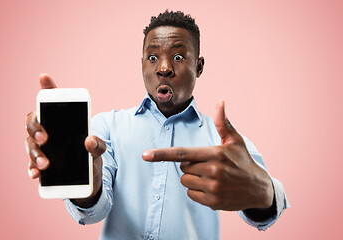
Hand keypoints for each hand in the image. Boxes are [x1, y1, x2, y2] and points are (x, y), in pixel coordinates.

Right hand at [25, 74, 105, 205]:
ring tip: (45, 164)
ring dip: (35, 153)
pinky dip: (32, 170)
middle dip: (37, 129)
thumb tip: (90, 140)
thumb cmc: (91, 154)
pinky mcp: (41, 166)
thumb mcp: (99, 149)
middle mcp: (48, 131)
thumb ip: (98, 145)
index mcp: (61, 122)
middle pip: (33, 123)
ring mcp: (42, 148)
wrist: (90, 177)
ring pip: (30, 145)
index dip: (47, 88)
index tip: (45, 77)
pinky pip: (31, 166)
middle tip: (46, 138)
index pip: (52, 102)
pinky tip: (36, 174)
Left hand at [142, 100, 273, 210]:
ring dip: (193, 179)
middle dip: (190, 165)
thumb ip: (223, 122)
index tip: (145, 155)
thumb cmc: (243, 161)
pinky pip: (191, 195)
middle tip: (208, 165)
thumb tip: (220, 101)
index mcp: (215, 154)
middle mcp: (213, 171)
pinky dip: (197, 191)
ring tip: (211, 177)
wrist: (258, 188)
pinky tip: (212, 188)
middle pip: (183, 168)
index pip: (182, 153)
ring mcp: (213, 188)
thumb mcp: (234, 140)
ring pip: (186, 181)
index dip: (161, 154)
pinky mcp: (213, 202)